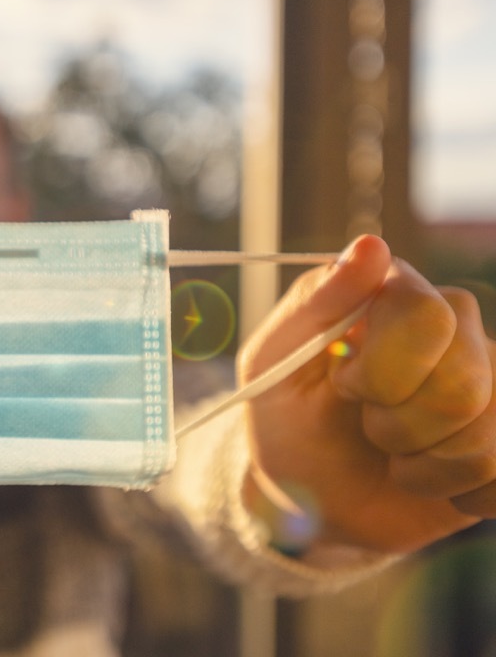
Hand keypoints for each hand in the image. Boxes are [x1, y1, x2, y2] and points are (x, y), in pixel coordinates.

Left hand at [241, 235, 495, 553]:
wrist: (313, 500)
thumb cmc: (288, 422)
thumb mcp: (271, 365)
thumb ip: (315, 304)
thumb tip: (372, 246)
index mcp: (393, 294)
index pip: (427, 315)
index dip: (384, 370)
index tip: (345, 387)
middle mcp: (456, 326)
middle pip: (465, 378)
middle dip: (400, 423)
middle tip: (367, 426)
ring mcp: (492, 379)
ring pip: (488, 429)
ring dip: (423, 463)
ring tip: (394, 455)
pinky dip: (455, 493)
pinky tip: (430, 482)